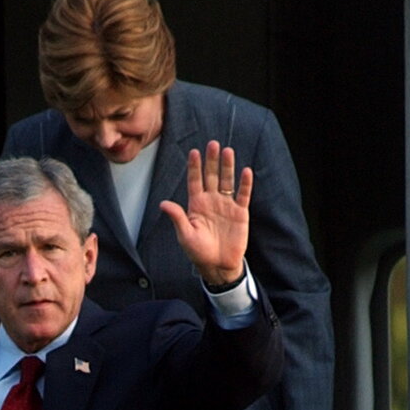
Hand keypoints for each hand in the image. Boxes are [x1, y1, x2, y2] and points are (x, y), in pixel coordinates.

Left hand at [159, 141, 251, 285]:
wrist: (218, 265)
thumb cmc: (198, 252)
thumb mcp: (185, 235)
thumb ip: (177, 217)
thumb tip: (163, 203)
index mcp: (196, 205)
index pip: (195, 181)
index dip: (194, 167)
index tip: (193, 152)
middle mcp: (211, 201)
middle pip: (211, 177)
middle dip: (211, 161)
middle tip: (212, 144)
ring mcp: (226, 205)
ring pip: (227, 181)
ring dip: (227, 167)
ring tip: (228, 151)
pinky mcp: (240, 213)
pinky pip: (243, 195)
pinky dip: (245, 184)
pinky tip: (245, 171)